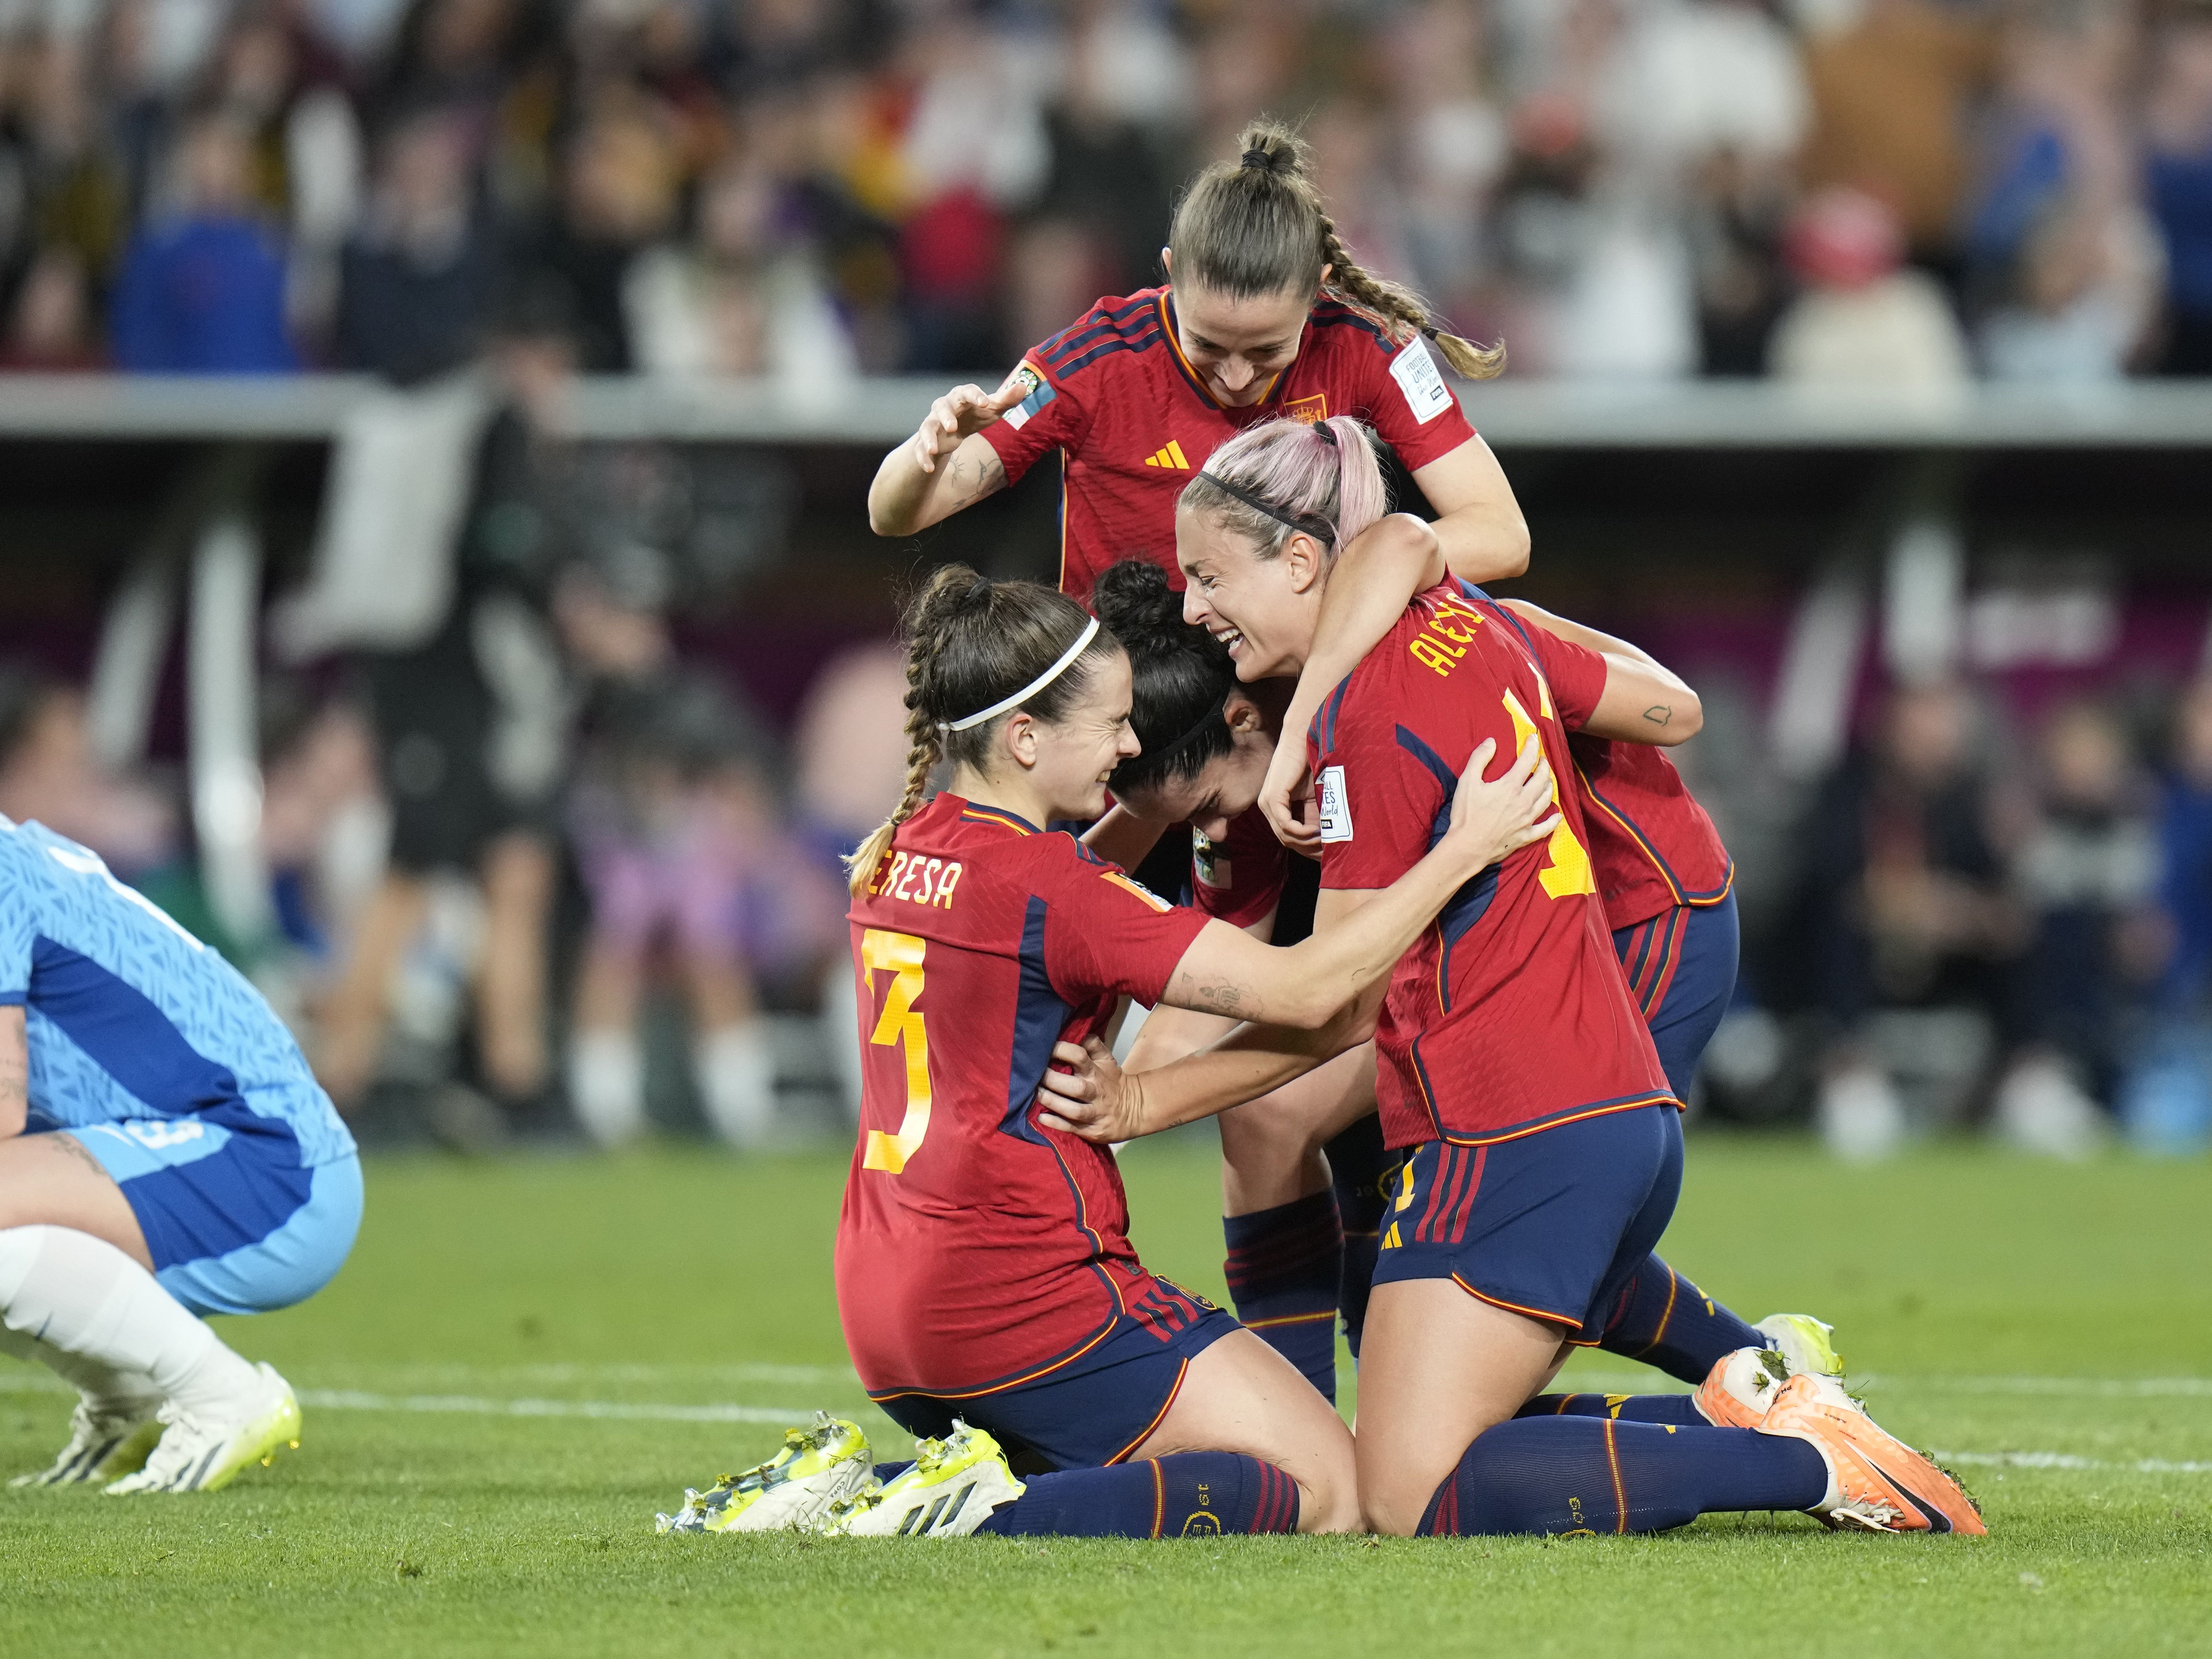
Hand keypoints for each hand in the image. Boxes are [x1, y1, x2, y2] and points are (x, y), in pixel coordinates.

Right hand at [910, 367, 1029, 474]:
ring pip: (927, 428)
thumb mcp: (992, 409)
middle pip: (942, 407)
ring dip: (929, 439)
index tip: (985, 403)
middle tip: (952, 427)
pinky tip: (929, 469)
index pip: (967, 391)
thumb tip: (1024, 386)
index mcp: (961, 396)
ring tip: (933, 450)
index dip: (975, 396)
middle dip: (946, 416)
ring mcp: (933, 423)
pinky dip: (923, 458)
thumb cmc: (976, 414)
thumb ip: (1007, 399)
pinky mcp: (926, 440)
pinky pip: (920, 448)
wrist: (953, 428)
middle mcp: (944, 407)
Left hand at [1034, 1036, 1145, 1143]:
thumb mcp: (1107, 1060)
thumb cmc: (1111, 1081)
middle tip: (1034, 1074)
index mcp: (1096, 1071)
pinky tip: (1041, 1118)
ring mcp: (1094, 1113)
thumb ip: (1092, 1045)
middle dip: (1052, 1079)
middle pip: (1074, 1086)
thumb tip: (1076, 1029)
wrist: (1134, 1109)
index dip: (1061, 1050)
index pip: (1079, 1056)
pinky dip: (1055, 1123)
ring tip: (1035, 1094)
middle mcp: (1095, 1091)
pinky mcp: (1090, 1130)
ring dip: (1052, 1102)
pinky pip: (1071, 1127)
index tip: (1044, 1048)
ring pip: (1072, 1109)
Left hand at [1257, 737, 1318, 856]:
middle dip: (1308, 850)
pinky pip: (1284, 824)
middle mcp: (1268, 807)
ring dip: (1307, 843)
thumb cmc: (1311, 765)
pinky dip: (1301, 832)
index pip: (1288, 837)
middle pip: (1286, 840)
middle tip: (1328, 853)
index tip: (1326, 853)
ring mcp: (1267, 803)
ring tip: (1325, 843)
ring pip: (1285, 835)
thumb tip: (1326, 842)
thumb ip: (1315, 817)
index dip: (1307, 849)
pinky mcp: (1272, 797)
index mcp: (1276, 808)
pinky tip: (1315, 833)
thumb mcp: (1315, 798)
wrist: (1304, 739)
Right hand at [1441, 737, 1557, 874]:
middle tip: (1542, 760)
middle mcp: (1524, 801)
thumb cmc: (1466, 814)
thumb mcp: (1467, 781)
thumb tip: (1492, 742)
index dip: (1532, 747)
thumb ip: (1479, 758)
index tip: (1533, 738)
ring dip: (1549, 787)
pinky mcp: (1526, 836)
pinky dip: (1553, 821)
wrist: (1467, 847)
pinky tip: (1558, 816)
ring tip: (1548, 780)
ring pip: (1546, 799)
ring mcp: (1527, 820)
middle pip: (1542, 779)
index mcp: (1511, 786)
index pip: (1527, 761)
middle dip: (1544, 766)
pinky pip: (1545, 828)